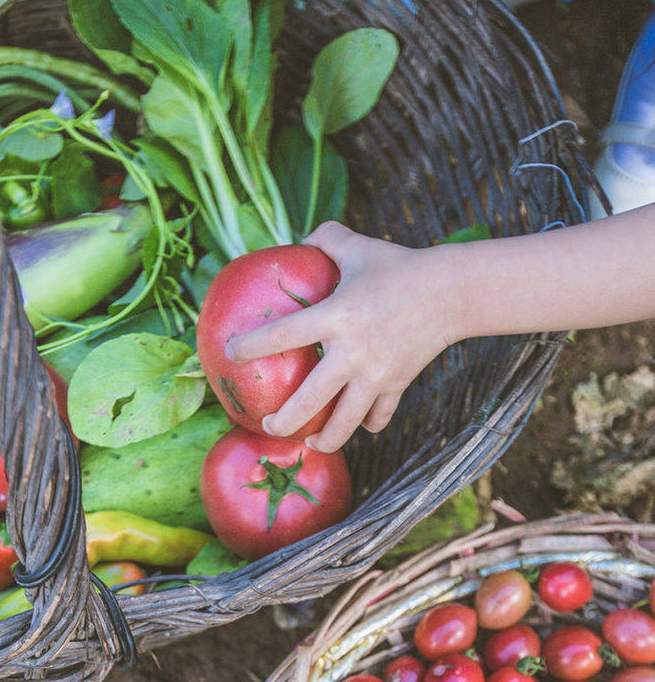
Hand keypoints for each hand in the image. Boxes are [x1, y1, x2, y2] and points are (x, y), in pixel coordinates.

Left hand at [225, 222, 457, 450]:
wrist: (451, 292)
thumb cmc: (399, 266)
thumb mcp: (358, 247)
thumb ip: (326, 239)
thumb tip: (300, 239)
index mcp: (337, 316)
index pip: (284, 335)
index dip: (252, 346)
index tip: (230, 353)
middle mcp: (354, 352)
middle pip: (309, 400)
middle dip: (283, 420)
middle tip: (267, 424)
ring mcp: (377, 374)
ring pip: (345, 423)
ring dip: (324, 438)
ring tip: (310, 442)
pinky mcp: (397, 385)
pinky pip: (377, 417)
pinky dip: (366, 424)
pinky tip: (357, 423)